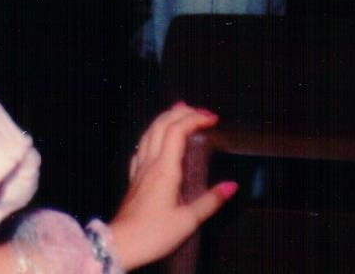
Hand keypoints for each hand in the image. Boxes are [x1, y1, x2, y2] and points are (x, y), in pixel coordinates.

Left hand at [109, 103, 236, 268]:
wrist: (122, 244)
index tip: (212, 118)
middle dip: (181, 113)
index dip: (194, 118)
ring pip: (148, 132)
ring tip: (178, 110)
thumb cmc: (154, 234)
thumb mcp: (188, 221)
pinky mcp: (133, 178)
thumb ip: (210, 201)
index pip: (177, 131)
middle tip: (200, 111)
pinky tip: (154, 138)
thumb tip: (231, 185)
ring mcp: (139, 169)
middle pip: (161, 125)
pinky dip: (151, 135)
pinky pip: (141, 147)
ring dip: (164, 118)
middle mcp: (150, 163)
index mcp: (164, 169)